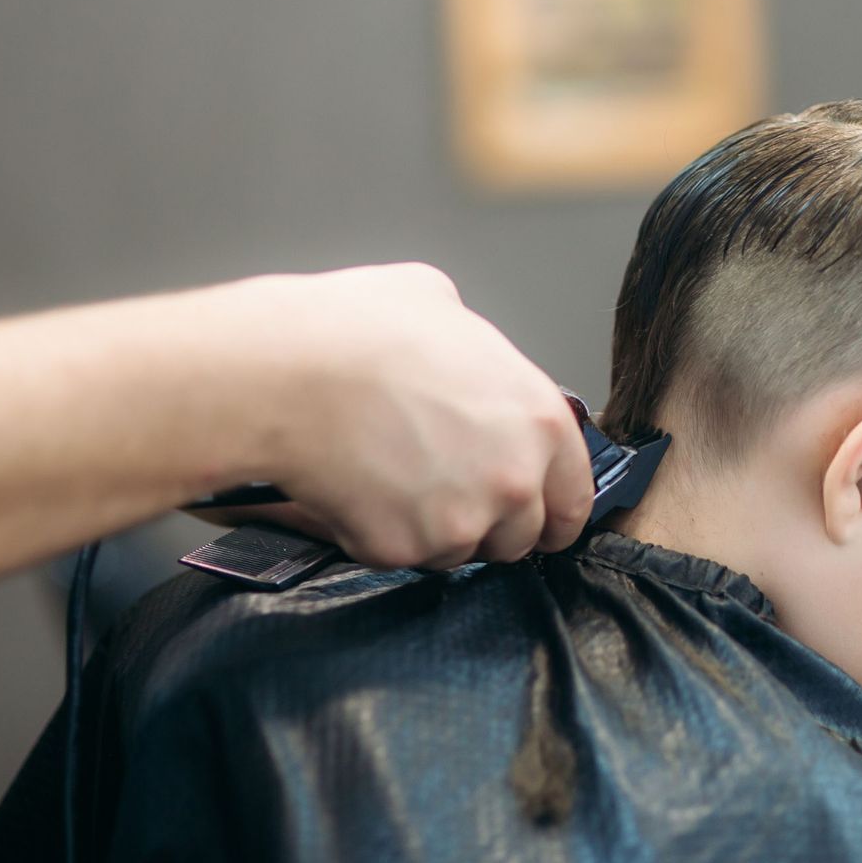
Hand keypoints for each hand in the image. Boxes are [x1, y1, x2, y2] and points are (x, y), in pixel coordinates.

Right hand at [225, 263, 593, 568]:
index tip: (535, 515)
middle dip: (487, 522)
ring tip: (390, 480)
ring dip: (433, 532)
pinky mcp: (404, 550)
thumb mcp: (440, 304)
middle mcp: (514, 480)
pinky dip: (378, 536)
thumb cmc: (358, 331)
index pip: (574, 498)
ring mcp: (461, 522)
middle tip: (442, 489)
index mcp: (540, 421)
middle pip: (519, 536)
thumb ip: (475, 347)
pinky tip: (355, 491)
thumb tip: (463, 351)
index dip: (551, 509)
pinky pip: (399, 557)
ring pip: (458, 553)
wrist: (288, 373)